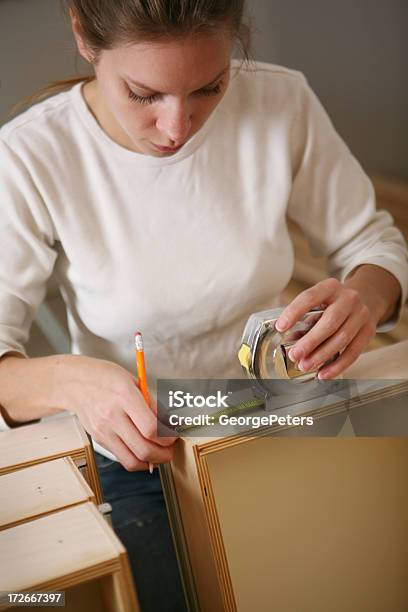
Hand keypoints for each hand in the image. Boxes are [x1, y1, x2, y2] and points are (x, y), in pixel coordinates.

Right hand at [58, 355, 176, 470]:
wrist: (74, 383)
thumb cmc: (106, 377)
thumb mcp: (134, 382)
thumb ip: (152, 404)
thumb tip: (172, 423)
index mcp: (125, 396)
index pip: (151, 428)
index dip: (168, 437)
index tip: (175, 435)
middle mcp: (112, 416)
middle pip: (144, 449)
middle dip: (164, 454)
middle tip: (171, 447)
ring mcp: (103, 431)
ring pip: (133, 461)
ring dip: (152, 461)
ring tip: (160, 452)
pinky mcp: (99, 440)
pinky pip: (122, 458)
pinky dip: (137, 459)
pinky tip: (144, 450)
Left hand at [275, 277, 377, 378]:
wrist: (367, 297)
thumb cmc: (335, 303)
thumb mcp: (319, 302)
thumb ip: (304, 318)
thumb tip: (289, 340)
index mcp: (331, 287)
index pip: (310, 297)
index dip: (294, 312)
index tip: (281, 327)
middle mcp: (349, 299)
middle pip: (330, 322)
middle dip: (310, 341)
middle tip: (295, 355)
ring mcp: (361, 315)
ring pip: (342, 339)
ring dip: (321, 356)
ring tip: (305, 365)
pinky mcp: (369, 331)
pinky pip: (353, 352)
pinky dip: (337, 365)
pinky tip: (323, 373)